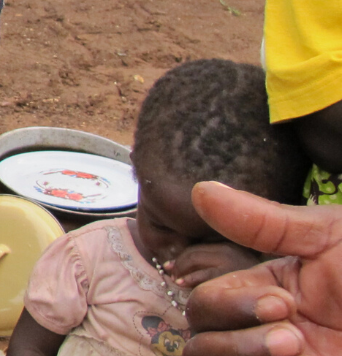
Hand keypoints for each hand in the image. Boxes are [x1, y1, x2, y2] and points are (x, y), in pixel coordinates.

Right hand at [184, 182, 341, 355]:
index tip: (282, 300)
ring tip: (295, 346)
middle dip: (234, 327)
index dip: (231, 301)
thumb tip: (199, 189)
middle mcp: (269, 325)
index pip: (211, 297)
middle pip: (202, 331)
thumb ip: (263, 222)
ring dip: (240, 352)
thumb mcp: (331, 238)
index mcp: (270, 286)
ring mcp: (285, 353)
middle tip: (289, 324)